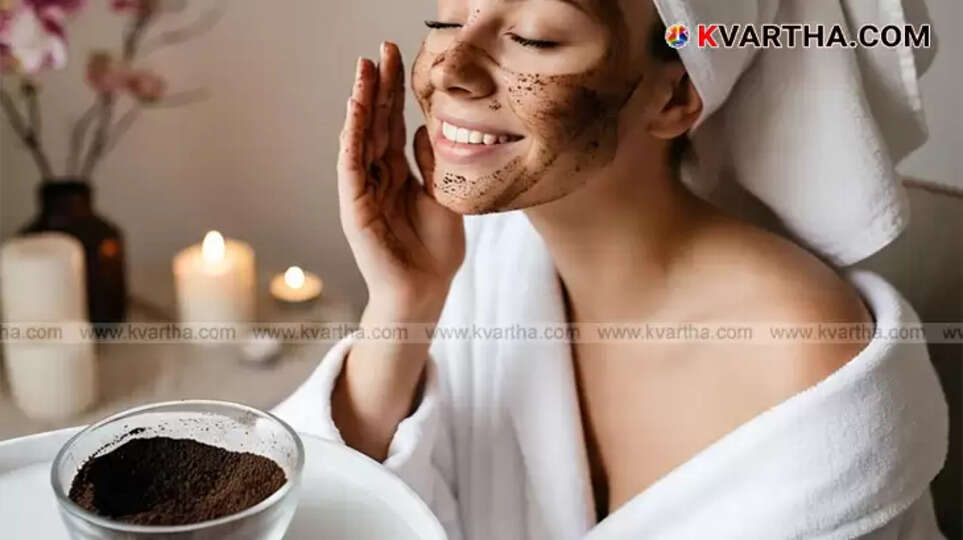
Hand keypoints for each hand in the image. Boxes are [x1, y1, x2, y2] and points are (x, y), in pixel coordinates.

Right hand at [338, 42, 464, 319]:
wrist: (427, 288)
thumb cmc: (435, 250)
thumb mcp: (443, 196)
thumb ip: (432, 163)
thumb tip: (425, 128)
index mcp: (398, 173)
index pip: (392, 123)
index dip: (394, 91)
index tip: (397, 57)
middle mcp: (377, 177)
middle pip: (375, 123)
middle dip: (376, 87)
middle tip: (379, 51)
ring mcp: (363, 190)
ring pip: (359, 138)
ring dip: (360, 105)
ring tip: (363, 73)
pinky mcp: (354, 207)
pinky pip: (351, 166)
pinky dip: (351, 139)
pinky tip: (355, 114)